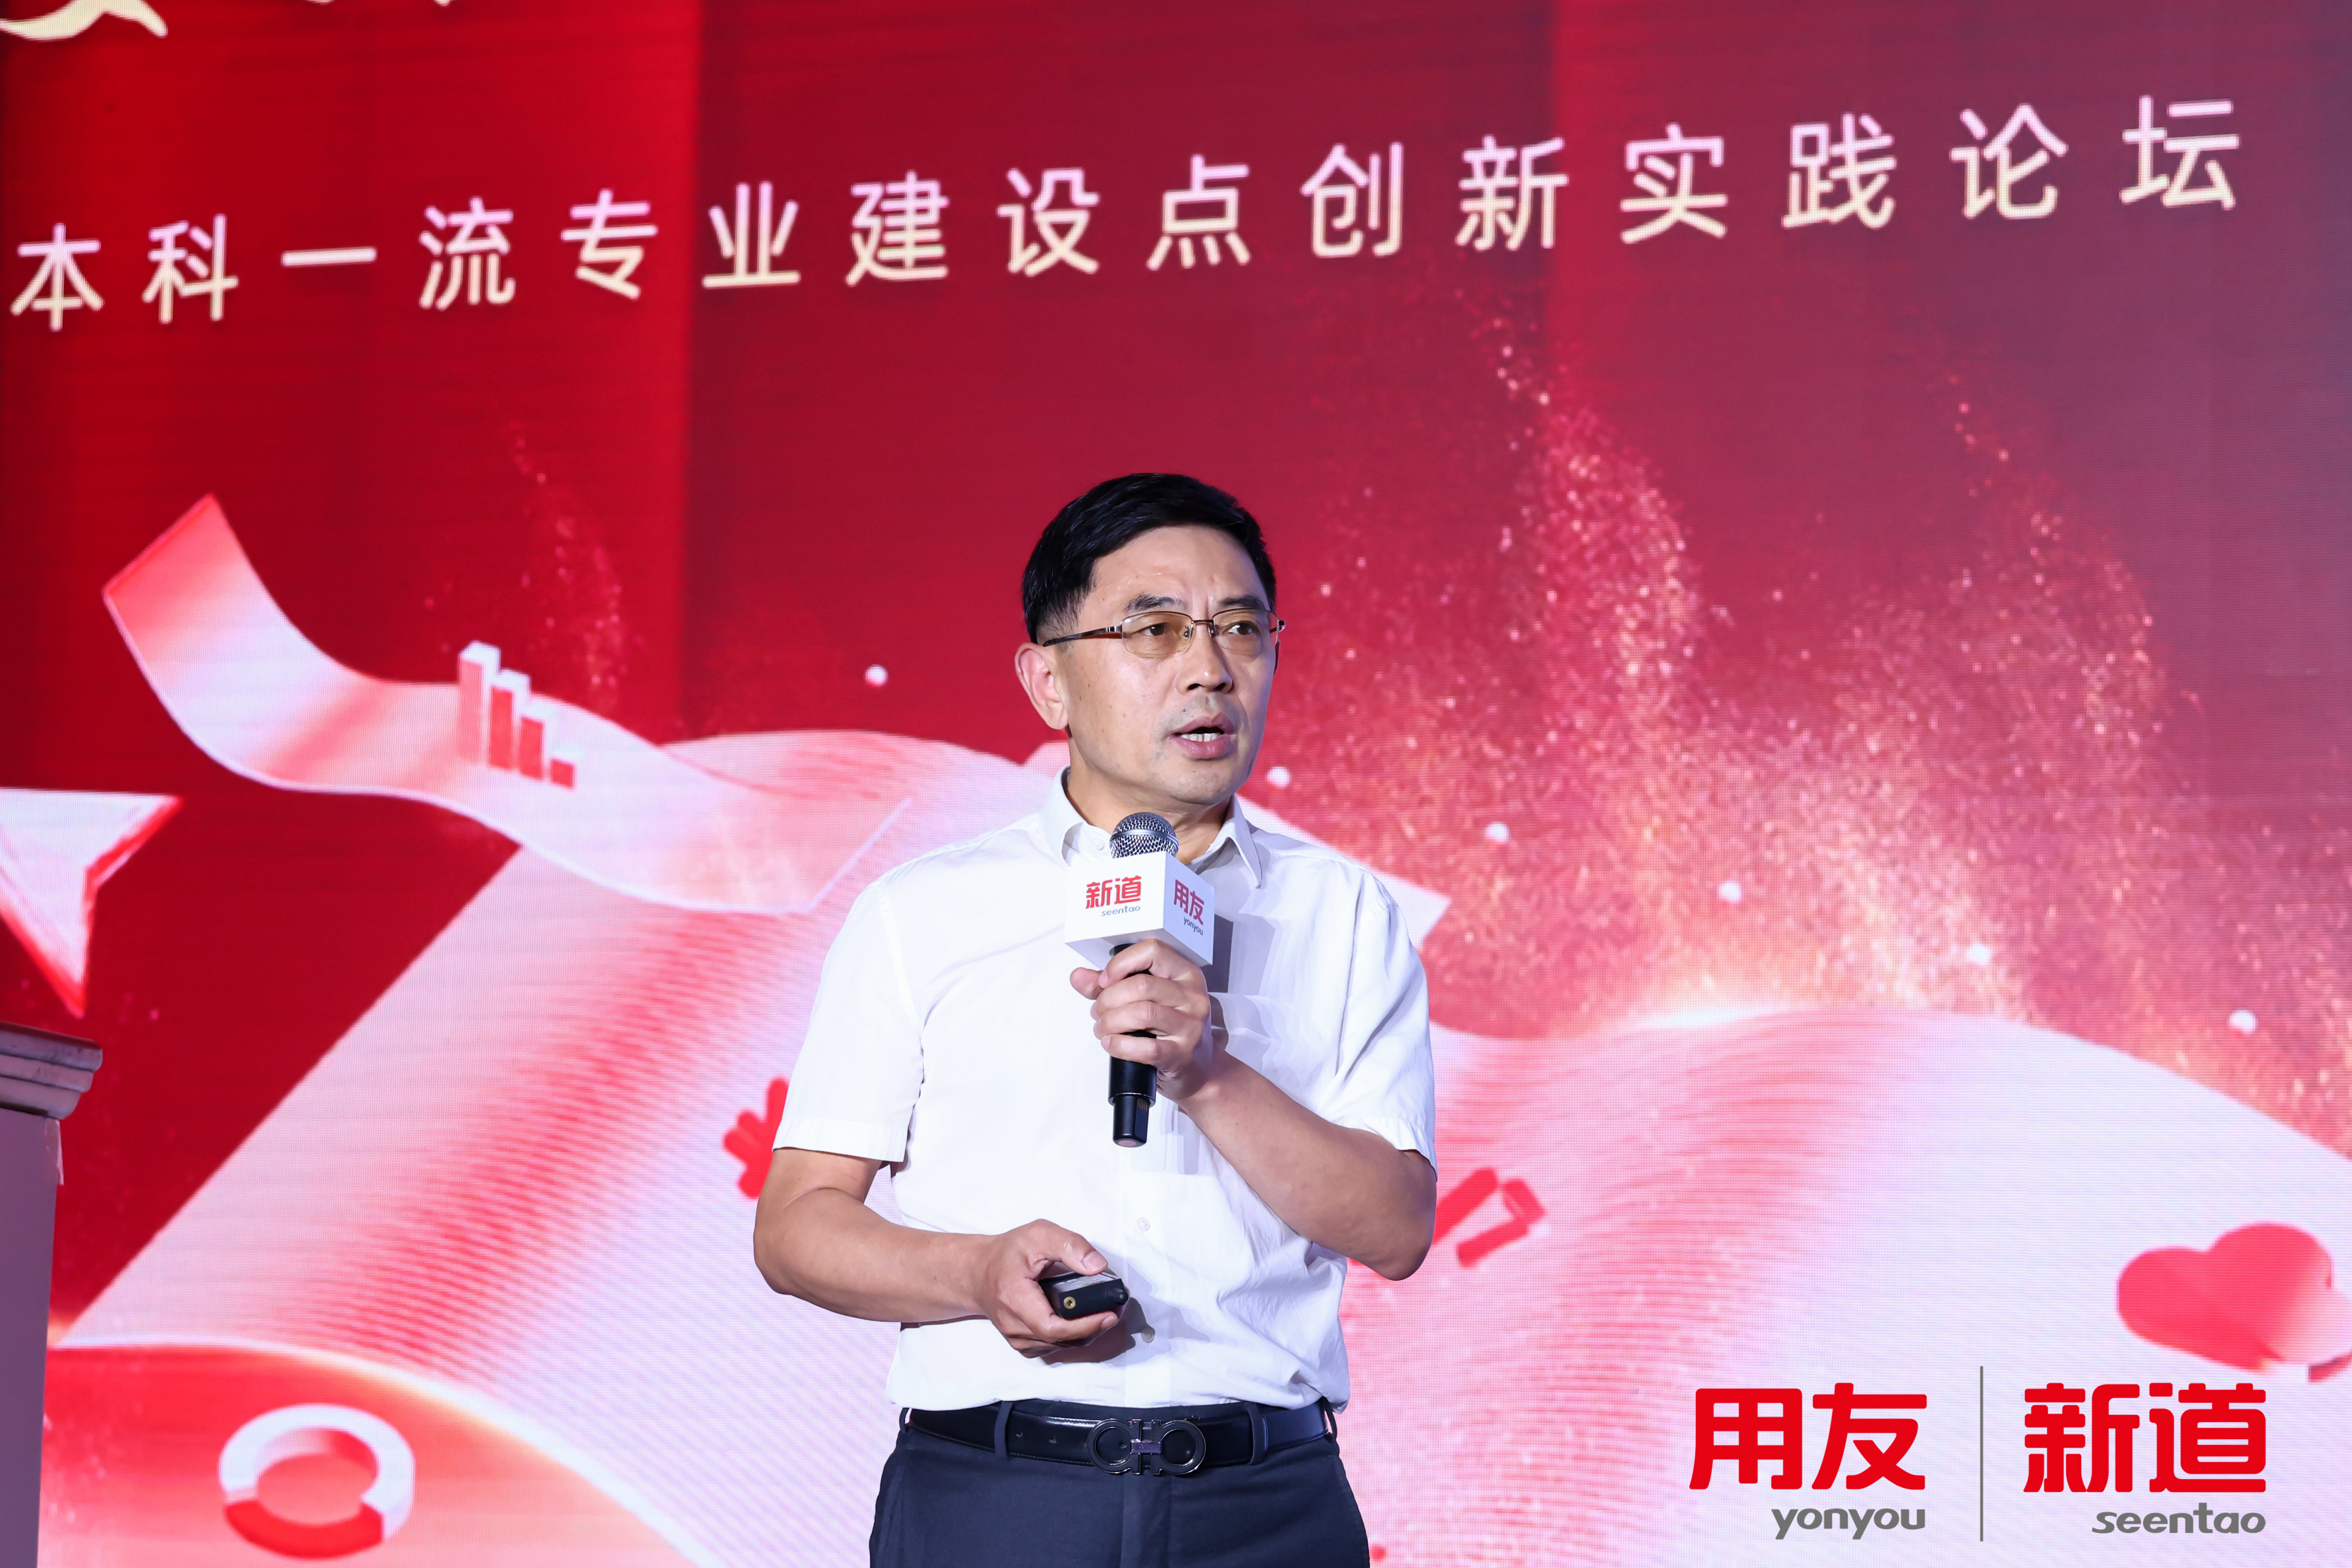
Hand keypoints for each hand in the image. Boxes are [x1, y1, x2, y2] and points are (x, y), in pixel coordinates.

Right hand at [962, 1219, 1121, 1355]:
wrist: (977, 1273)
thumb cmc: (1006, 1254)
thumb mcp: (1038, 1234)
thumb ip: (1069, 1245)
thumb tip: (1097, 1266)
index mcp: (1014, 1298)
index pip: (1052, 1326)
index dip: (1084, 1325)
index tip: (1108, 1315)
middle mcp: (1013, 1325)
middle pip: (1061, 1339)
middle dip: (1094, 1327)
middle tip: (1116, 1309)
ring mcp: (1016, 1338)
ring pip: (1060, 1346)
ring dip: (1087, 1333)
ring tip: (1105, 1312)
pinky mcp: (1022, 1343)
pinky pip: (1053, 1347)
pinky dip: (1073, 1337)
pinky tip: (1084, 1321)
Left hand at [1070, 938, 1217, 1100]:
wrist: (1199, 1070)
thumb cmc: (1170, 1030)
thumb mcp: (1145, 1000)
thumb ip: (1111, 986)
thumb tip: (1078, 976)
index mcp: (1186, 974)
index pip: (1153, 950)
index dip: (1121, 963)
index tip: (1104, 981)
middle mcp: (1193, 997)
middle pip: (1141, 985)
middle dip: (1109, 999)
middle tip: (1098, 1012)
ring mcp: (1190, 1026)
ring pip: (1142, 1013)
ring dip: (1111, 1021)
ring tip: (1102, 1028)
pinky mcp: (1182, 1054)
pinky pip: (1146, 1048)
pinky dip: (1120, 1045)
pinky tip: (1111, 1044)